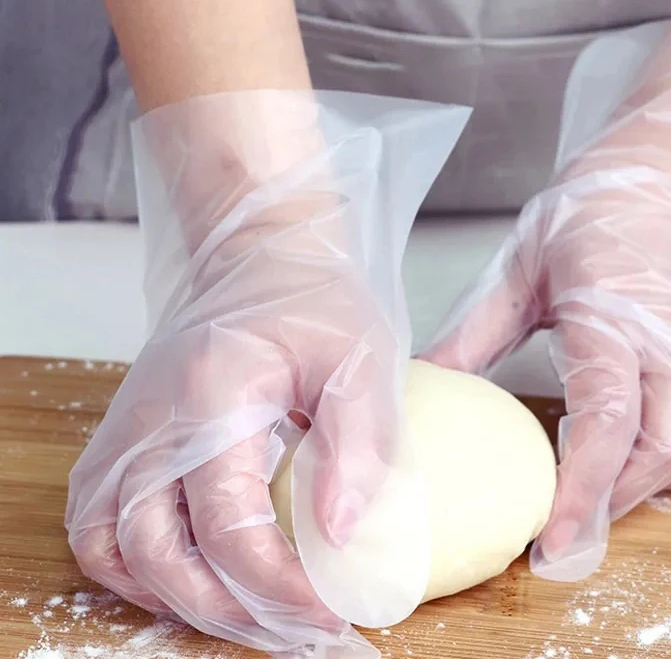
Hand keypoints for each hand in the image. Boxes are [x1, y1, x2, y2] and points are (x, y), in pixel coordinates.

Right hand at [66, 91, 468, 655]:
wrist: (262, 255)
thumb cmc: (315, 300)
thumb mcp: (361, 357)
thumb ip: (360, 443)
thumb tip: (342, 536)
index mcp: (211, 394)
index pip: (228, 525)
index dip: (279, 586)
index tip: (331, 615)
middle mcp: (151, 417)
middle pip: (156, 554)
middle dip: (226, 613)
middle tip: (292, 633)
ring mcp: (127, 425)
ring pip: (111, 548)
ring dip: (172, 598)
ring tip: (243, 615)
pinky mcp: (126, 432)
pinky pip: (102, 521)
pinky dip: (137, 565)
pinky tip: (191, 574)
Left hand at [425, 16, 670, 579]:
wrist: (661, 177)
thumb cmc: (589, 213)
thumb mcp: (518, 267)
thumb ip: (476, 333)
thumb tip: (428, 381)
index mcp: (611, 316)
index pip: (607, 418)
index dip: (582, 487)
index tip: (553, 537)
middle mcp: (670, 342)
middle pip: (663, 450)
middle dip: (615, 505)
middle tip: (563, 536)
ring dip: (650, 488)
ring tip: (596, 502)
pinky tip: (646, 463)